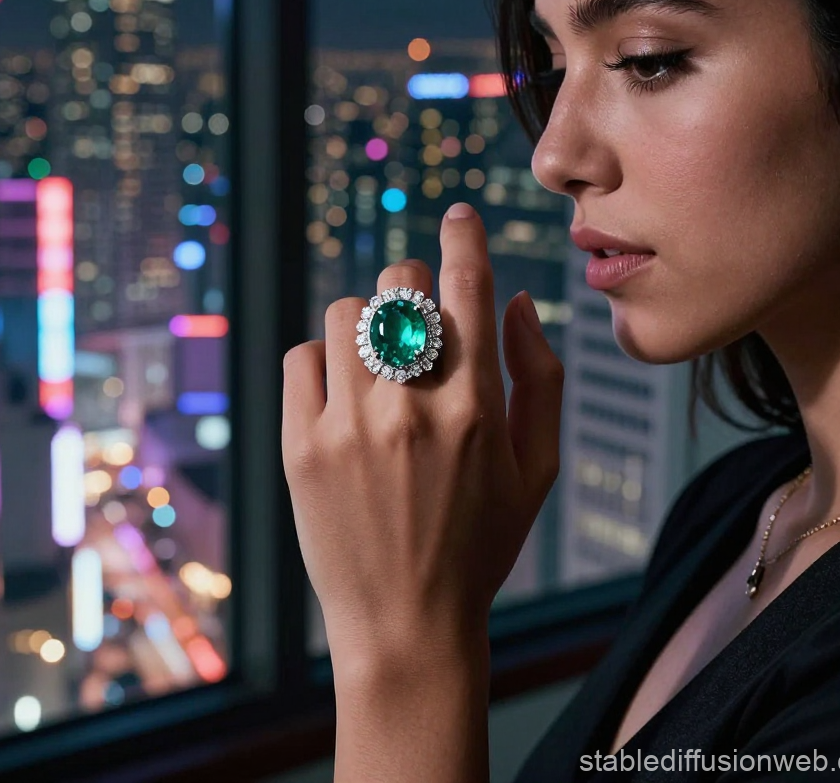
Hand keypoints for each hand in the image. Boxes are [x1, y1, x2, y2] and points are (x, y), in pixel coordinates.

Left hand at [282, 201, 564, 673]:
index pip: (467, 287)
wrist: (407, 625)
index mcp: (477, 408)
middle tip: (416, 320)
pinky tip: (342, 400)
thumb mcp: (537, 468)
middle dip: (412, 290)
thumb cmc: (481, 544)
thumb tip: (518, 301)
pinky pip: (302, 360)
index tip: (458, 215)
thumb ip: (539, 376)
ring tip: (377, 370)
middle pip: (398, 286)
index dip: (463, 238)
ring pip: (345, 314)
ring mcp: (349, 427)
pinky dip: (323, 365)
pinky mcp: (301, 449)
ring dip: (365, 326)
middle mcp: (411, 408)